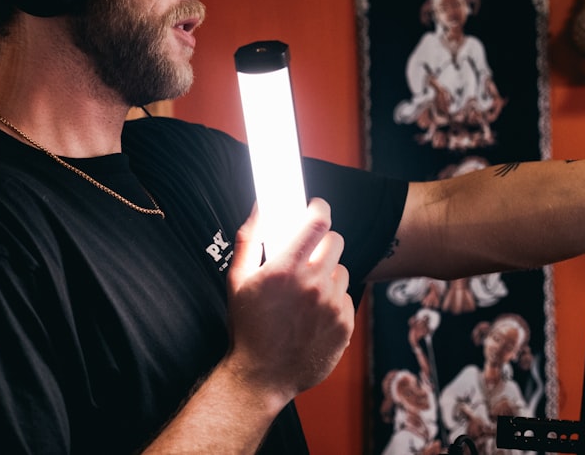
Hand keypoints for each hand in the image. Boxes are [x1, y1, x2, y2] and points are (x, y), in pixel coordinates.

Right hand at [223, 198, 353, 403]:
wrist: (262, 376)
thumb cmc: (247, 326)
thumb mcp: (237, 279)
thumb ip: (249, 238)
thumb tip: (260, 207)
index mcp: (285, 269)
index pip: (318, 222)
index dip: (319, 208)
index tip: (315, 207)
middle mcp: (313, 284)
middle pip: (335, 241)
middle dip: (322, 241)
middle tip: (308, 253)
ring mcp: (332, 305)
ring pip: (341, 269)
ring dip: (328, 272)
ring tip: (307, 291)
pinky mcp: (346, 324)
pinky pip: (346, 296)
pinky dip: (334, 299)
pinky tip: (314, 313)